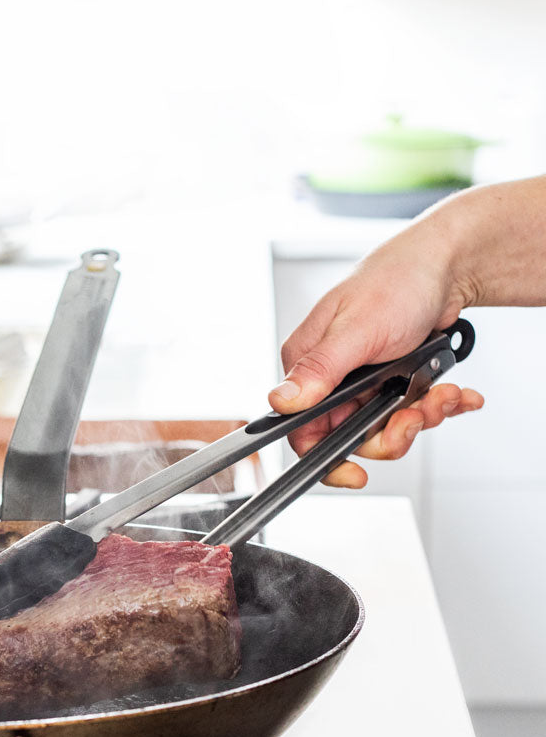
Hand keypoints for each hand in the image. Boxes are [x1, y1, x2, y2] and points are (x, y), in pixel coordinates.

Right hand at [270, 221, 482, 487]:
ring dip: (421, 416)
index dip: (329, 457)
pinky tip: (455, 392)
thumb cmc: (398, 281)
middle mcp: (332, 377)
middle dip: (390, 433)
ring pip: (385, 426)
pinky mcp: (392, 380)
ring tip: (442, 394)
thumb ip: (320, 370)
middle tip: (413, 418)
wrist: (448, 262)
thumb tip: (281, 401)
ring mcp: (364, 381)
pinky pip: (411, 411)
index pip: (304, 430)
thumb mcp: (357, 330)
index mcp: (309, 364)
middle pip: (350, 436)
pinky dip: (439, 405)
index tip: (355, 475)